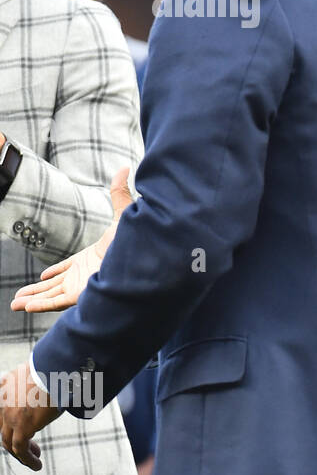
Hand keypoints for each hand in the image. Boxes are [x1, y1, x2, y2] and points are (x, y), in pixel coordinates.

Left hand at [0, 363, 60, 469]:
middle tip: (31, 446)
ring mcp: (9, 416)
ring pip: (9, 441)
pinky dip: (27, 459)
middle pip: (3, 429)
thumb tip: (58, 379)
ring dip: (22, 452)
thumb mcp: (41, 371)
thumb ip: (39, 381)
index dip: (11, 423)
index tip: (27, 428)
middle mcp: (3, 403)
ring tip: (35, 459)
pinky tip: (37, 465)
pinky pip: (20, 449)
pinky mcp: (21, 427)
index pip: (2, 411)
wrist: (56, 369)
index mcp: (5, 387)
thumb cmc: (56, 366)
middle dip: (15, 440)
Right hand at [11, 166, 131, 313]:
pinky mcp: (81, 294)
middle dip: (37, 290)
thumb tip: (123, 168)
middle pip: (55, 284)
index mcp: (92, 258)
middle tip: (20, 296)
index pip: (69, 268)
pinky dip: (39, 304)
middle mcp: (85, 274)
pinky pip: (54, 302)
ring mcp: (82, 285)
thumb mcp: (124, 215)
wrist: (144, 260)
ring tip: (15, 304)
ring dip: (32, 299)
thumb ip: (120, 194)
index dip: (57, 272)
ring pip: (50, 295)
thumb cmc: (138, 239)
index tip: (45, 276)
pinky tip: (24, 306)